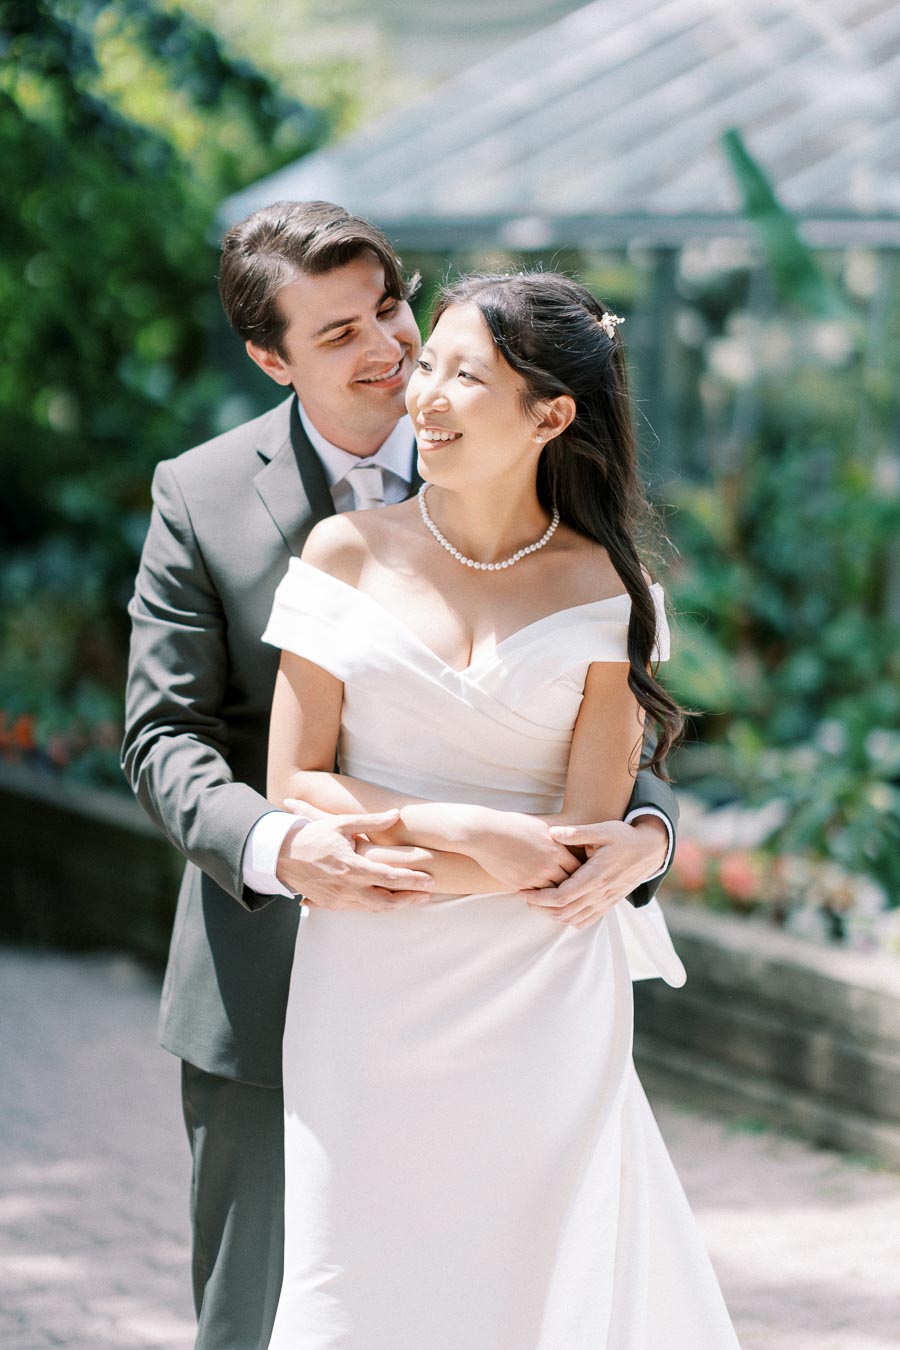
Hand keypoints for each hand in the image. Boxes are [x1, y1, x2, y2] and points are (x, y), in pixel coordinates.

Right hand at [276, 807, 433, 911]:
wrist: (281, 856)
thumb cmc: (312, 836)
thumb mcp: (341, 824)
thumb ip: (371, 821)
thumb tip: (396, 814)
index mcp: (351, 867)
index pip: (390, 877)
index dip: (413, 879)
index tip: (430, 879)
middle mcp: (347, 887)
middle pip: (387, 901)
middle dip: (410, 898)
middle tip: (428, 892)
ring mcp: (338, 899)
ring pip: (374, 908)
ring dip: (396, 904)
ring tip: (414, 897)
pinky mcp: (331, 905)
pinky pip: (360, 909)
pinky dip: (377, 906)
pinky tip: (389, 901)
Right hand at [461, 808, 580, 890]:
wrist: (484, 833)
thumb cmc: (513, 825)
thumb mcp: (541, 825)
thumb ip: (559, 835)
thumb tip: (574, 837)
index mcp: (556, 849)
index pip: (579, 868)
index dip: (582, 872)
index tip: (583, 874)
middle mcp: (548, 865)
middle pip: (570, 884)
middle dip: (573, 887)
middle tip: (577, 890)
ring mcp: (534, 877)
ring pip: (554, 893)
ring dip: (556, 895)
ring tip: (560, 897)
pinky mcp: (520, 885)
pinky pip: (536, 897)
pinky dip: (540, 897)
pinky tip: (541, 897)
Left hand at [520, 817, 667, 928]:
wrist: (649, 850)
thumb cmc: (623, 837)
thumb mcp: (602, 829)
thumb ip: (577, 832)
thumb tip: (552, 831)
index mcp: (595, 876)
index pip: (562, 896)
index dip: (540, 897)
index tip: (524, 891)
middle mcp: (600, 893)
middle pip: (564, 912)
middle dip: (541, 907)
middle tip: (524, 896)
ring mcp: (605, 901)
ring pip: (574, 919)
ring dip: (552, 915)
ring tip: (537, 902)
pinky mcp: (609, 904)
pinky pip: (587, 921)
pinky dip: (569, 920)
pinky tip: (558, 909)